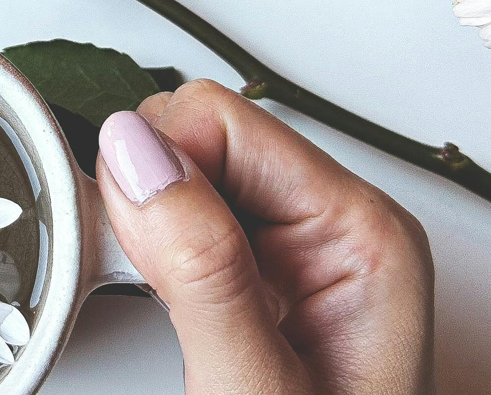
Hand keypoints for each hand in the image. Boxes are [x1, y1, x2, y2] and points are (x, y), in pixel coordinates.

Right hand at [95, 80, 435, 394]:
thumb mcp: (254, 390)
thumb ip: (201, 269)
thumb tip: (138, 151)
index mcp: (360, 233)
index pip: (223, 121)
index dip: (157, 165)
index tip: (130, 238)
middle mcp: (333, 227)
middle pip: (200, 136)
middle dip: (147, 189)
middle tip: (143, 281)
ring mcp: (295, 251)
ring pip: (181, 173)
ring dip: (141, 219)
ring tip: (151, 297)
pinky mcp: (256, 276)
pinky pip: (180, 218)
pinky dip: (145, 244)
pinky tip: (153, 294)